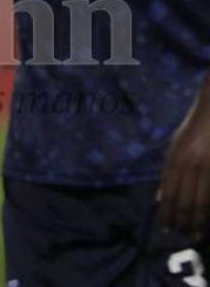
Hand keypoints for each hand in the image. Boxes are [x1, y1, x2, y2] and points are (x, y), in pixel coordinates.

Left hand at [160, 95, 209, 236]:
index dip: (166, 212)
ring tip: (196, 233)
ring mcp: (207, 167)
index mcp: (174, 159)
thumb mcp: (174, 147)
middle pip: (184, 200)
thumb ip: (167, 171)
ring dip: (198, 220)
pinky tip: (208, 217)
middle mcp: (189, 164)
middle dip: (182, 220)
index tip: (166, 228)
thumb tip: (160, 196)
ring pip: (202, 201)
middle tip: (183, 236)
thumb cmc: (193, 129)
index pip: (167, 192)